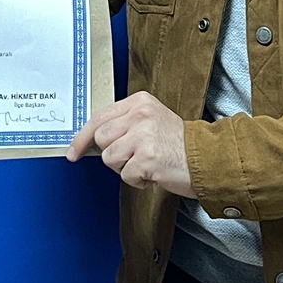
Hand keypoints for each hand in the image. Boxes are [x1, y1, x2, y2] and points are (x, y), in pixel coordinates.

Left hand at [68, 92, 193, 196]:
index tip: (74, 151)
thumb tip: (93, 138)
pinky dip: (138, 181)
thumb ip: (126, 123)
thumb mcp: (152, 120)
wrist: (209, 159)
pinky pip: (126, 175)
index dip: (82, 137)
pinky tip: (154, 174)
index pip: (99, 117)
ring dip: (126, 168)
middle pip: (102, 139)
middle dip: (113, 154)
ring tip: (147, 164)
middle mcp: (140, 115)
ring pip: (111, 158)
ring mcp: (144, 136)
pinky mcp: (148, 158)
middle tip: (134, 157)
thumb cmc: (180, 144)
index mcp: (139, 102)